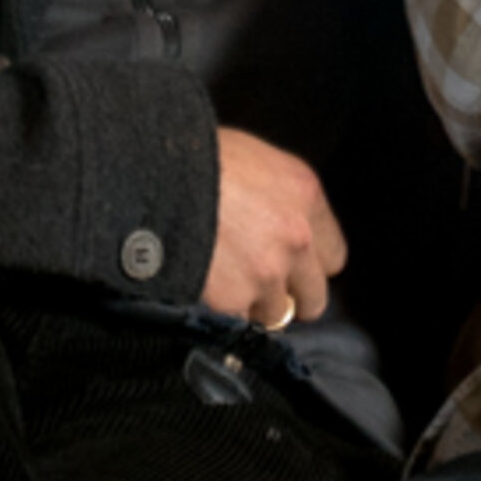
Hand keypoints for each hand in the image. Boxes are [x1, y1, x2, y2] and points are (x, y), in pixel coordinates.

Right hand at [206, 125, 350, 329]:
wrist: (147, 175)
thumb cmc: (190, 155)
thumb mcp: (247, 156)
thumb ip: (272, 193)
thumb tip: (267, 215)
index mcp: (303, 193)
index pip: (333, 255)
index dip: (307, 264)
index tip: (289, 266)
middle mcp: (295, 237)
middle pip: (314, 297)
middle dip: (287, 297)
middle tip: (257, 287)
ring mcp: (266, 273)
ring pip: (273, 315)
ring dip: (249, 307)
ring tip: (219, 283)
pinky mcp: (231, 300)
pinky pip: (235, 325)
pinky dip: (219, 315)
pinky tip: (200, 292)